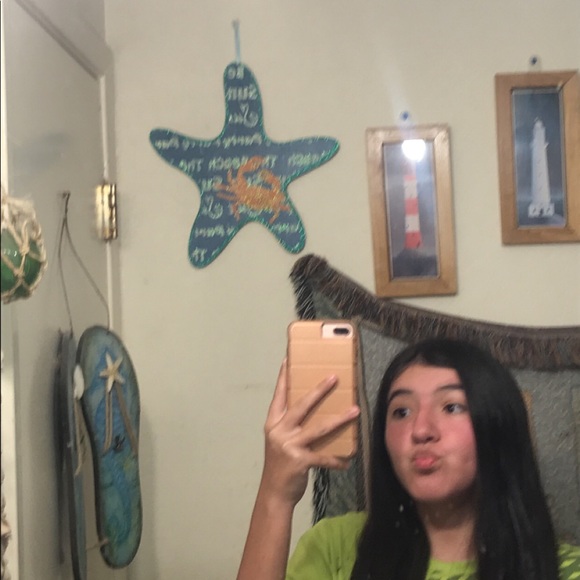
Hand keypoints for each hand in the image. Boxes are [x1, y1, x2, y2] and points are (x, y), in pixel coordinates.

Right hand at [259, 359, 359, 506]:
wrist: (273, 492)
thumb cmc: (280, 463)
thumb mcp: (280, 439)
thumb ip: (291, 424)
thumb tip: (314, 409)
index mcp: (273, 422)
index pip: (279, 395)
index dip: (284, 377)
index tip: (288, 359)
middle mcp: (279, 430)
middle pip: (302, 405)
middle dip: (319, 390)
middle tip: (334, 377)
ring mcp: (289, 445)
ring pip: (319, 428)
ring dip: (339, 419)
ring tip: (354, 410)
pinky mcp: (300, 460)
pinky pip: (324, 457)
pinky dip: (337, 459)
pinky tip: (347, 459)